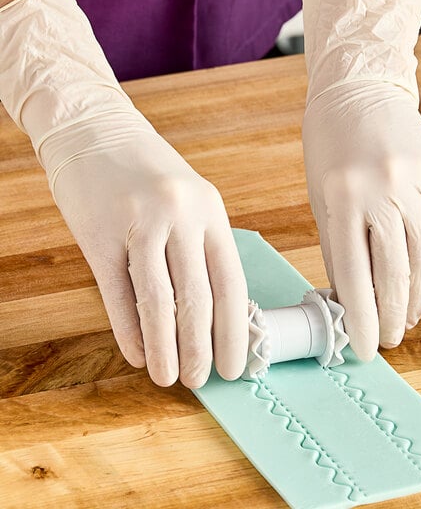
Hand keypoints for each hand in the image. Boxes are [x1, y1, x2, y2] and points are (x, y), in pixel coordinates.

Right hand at [46, 114, 248, 387]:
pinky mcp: (98, 234)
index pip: (230, 282)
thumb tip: (212, 313)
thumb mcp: (189, 201)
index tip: (236, 364)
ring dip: (166, 348)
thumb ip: (201, 249)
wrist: (94, 130)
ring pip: (158, 302)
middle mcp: (179, 217)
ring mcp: (138, 224)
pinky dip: (129, 330)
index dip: (235, 330)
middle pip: (197, 298)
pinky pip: (117, 293)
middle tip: (203, 381)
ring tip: (170, 377)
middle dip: (202, 348)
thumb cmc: (148, 172)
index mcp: (210, 211)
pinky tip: (136, 354)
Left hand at [303, 81, 420, 359]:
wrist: (359, 93)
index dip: (361, 319)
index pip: (354, 275)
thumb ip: (337, 247)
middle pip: (393, 273)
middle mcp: (383, 190)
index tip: (365, 349)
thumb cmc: (329, 149)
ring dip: (415, 300)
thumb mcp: (321, 197)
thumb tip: (351, 299)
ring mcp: (418, 183)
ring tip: (407, 323)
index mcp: (342, 196)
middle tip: (388, 339)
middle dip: (390, 315)